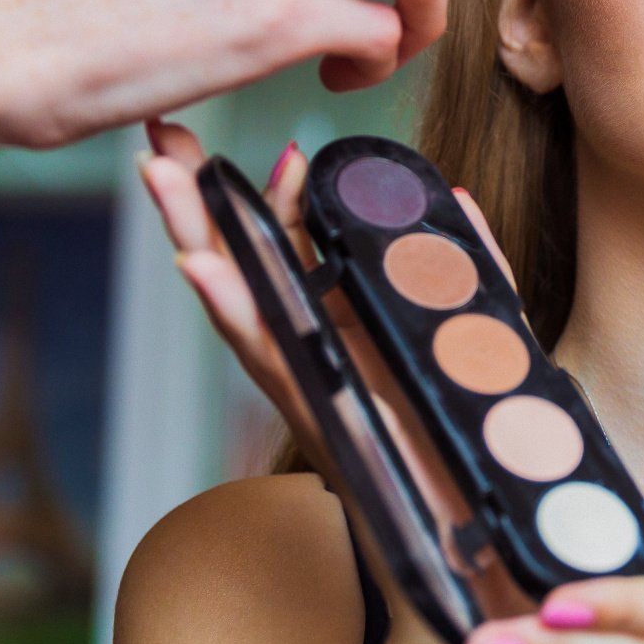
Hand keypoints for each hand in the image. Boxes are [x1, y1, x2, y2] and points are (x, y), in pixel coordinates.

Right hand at [140, 120, 537, 628]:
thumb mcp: (477, 320)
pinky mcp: (308, 408)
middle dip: (195, 201)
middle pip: (238, 264)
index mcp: (338, 322)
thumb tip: (448, 193)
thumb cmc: (470, 415)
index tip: (245, 136)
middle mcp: (307, 346)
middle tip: (158, 136)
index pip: (284, 244)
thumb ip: (463, 257)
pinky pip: (261, 354)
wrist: (485, 507)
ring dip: (191, 236)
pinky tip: (195, 266)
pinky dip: (228, 307)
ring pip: (233, 302)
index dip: (262, 192)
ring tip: (160, 180)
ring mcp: (300, 376)